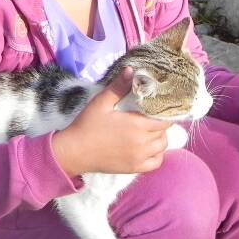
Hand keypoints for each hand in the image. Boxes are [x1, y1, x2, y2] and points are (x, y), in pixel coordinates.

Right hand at [51, 67, 169, 175]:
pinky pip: (156, 162)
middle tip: (150, 118)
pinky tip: (150, 148)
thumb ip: (118, 87)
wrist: (74, 152)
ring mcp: (139, 157)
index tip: (158, 108)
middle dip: (160, 124)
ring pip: (162, 146)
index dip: (164, 113)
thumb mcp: (101, 102)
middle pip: (164, 132)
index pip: (164, 119)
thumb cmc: (87, 125)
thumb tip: (131, 70)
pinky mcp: (134, 168)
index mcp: (137, 124)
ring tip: (150, 132)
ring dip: (160, 138)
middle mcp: (142, 142)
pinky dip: (157, 155)